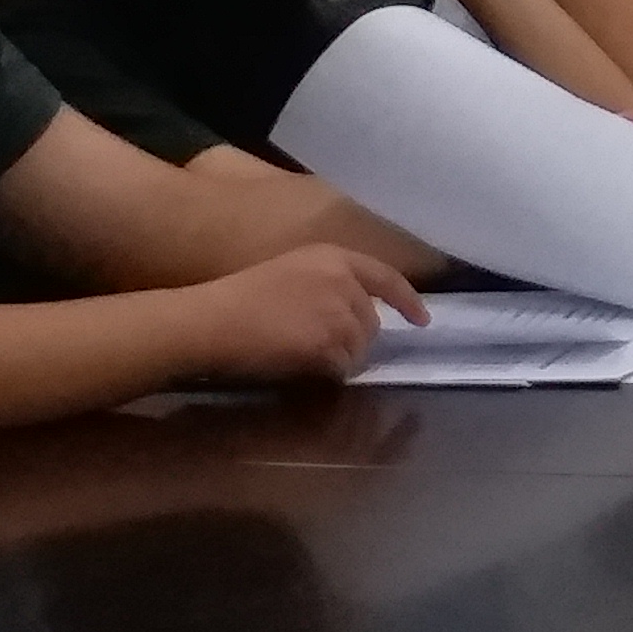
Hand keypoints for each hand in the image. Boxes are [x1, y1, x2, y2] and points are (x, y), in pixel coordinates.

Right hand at [189, 244, 426, 383]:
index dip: (408, 299)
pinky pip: (340, 368)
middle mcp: (344, 281)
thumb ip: (329, 287)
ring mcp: (339, 313)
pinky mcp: (328, 343)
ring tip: (298, 355)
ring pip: (358, 348)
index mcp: (334, 257)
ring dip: (337, 358)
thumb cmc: (237, 298)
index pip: (386, 277)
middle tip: (314, 347)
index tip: (422, 319)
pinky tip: (297, 367)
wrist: (210, 319)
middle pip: (371, 322)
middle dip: (352, 339)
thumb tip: (355, 317)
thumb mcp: (291, 274)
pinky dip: (325, 374)